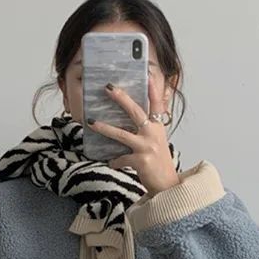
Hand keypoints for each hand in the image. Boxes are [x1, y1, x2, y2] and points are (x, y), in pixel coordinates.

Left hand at [86, 76, 180, 196]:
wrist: (167, 185)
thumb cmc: (159, 163)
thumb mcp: (158, 142)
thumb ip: (149, 129)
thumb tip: (132, 121)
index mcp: (158, 127)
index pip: (156, 104)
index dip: (153, 89)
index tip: (147, 73)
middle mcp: (153, 134)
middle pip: (136, 111)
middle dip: (121, 98)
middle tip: (108, 88)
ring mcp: (147, 147)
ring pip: (121, 134)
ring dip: (105, 128)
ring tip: (91, 122)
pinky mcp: (140, 161)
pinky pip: (121, 158)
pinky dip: (114, 161)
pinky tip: (112, 163)